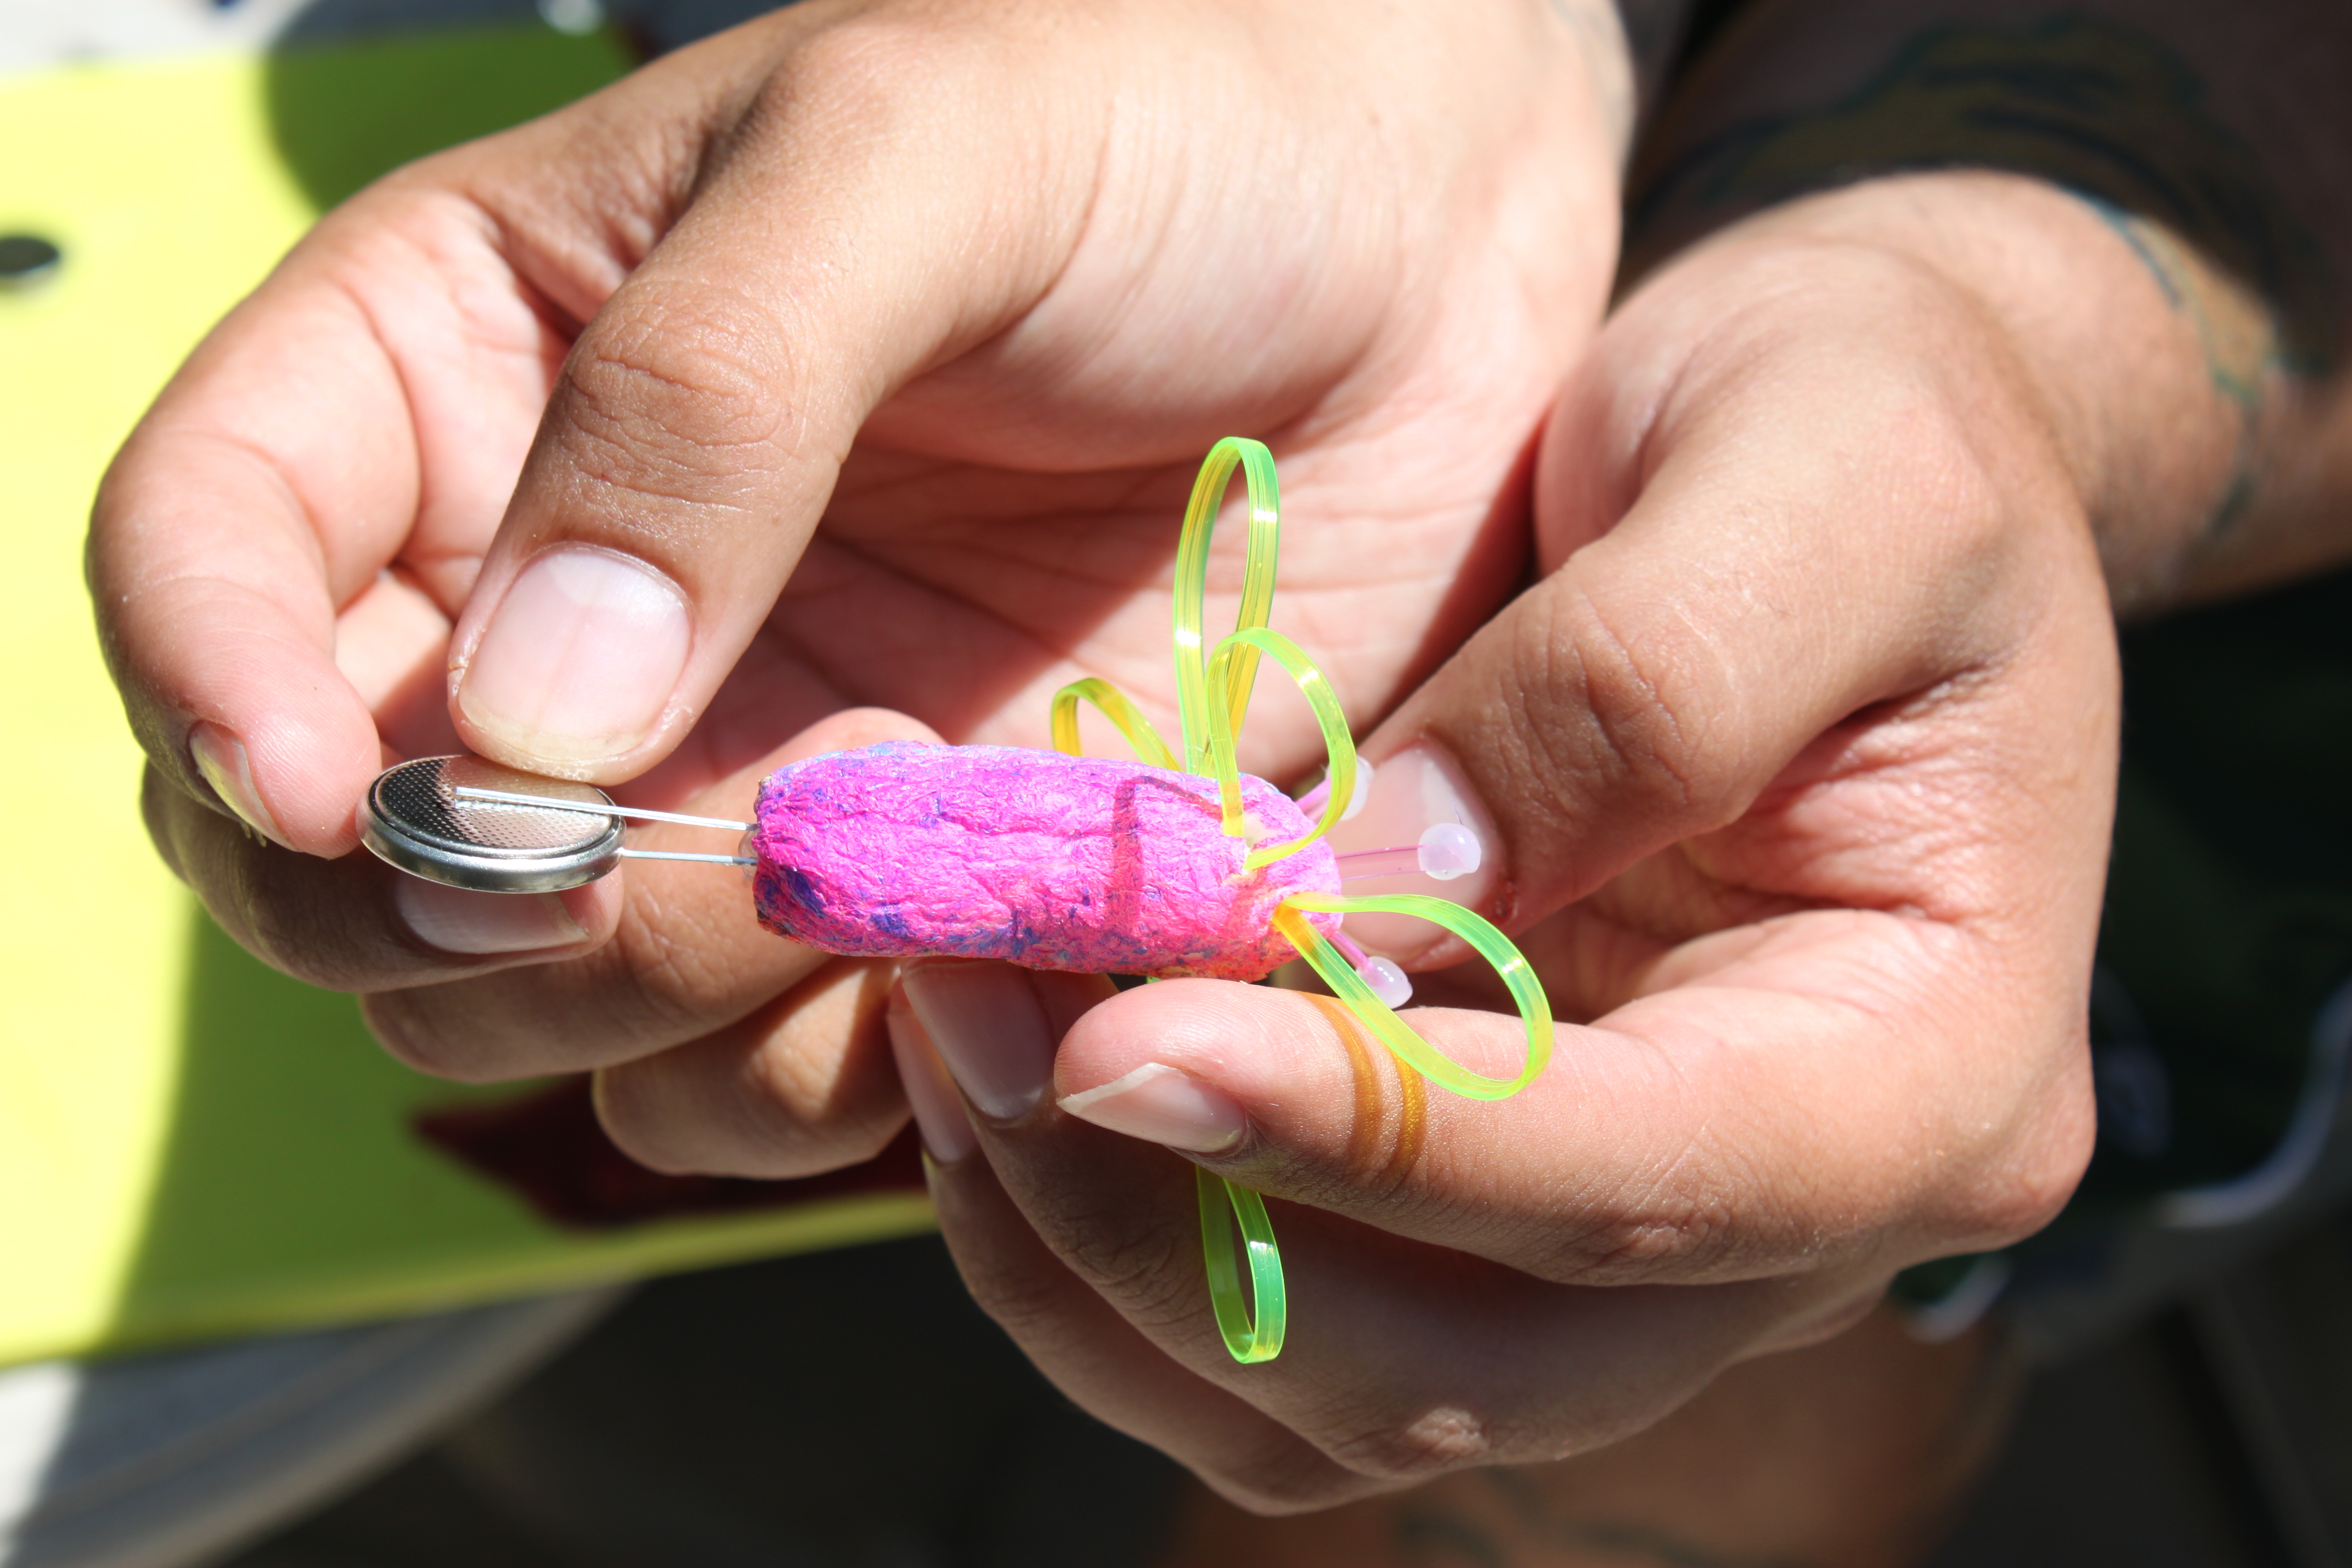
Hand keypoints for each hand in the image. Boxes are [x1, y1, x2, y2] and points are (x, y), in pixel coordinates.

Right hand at [93, 0, 1629, 1170]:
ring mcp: (721, 772)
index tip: (324, 786)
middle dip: (463, 909)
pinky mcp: (887, 892)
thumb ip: (700, 406)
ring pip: (542, 1010)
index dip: (207, 683)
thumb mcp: (910, 162)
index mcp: (478, 372)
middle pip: (342, 865)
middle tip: (681, 842)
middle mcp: (560, 604)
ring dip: (671, 998)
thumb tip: (524, 723)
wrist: (1424, 261)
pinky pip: (767, 1075)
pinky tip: (989, 931)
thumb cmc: (1157, 123)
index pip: (203, 550)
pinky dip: (849, 1060)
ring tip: (895, 837)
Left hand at [897, 170, 2219, 1508]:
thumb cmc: (1879, 428)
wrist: (1854, 462)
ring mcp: (1630, 1244)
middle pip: (1466, 1361)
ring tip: (957, 1030)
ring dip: (1110, 1256)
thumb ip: (1621, 696)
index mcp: (1932, 1069)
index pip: (1641, 1185)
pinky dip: (1111, 1247)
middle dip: (1189, 1223)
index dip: (1373, 1139)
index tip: (1115, 1042)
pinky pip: (1274, 1329)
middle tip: (977, 1020)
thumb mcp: (1815, 479)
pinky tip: (1004, 1068)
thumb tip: (1341, 909)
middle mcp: (1792, 1223)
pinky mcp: (1488, 1209)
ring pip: (1335, 1395)